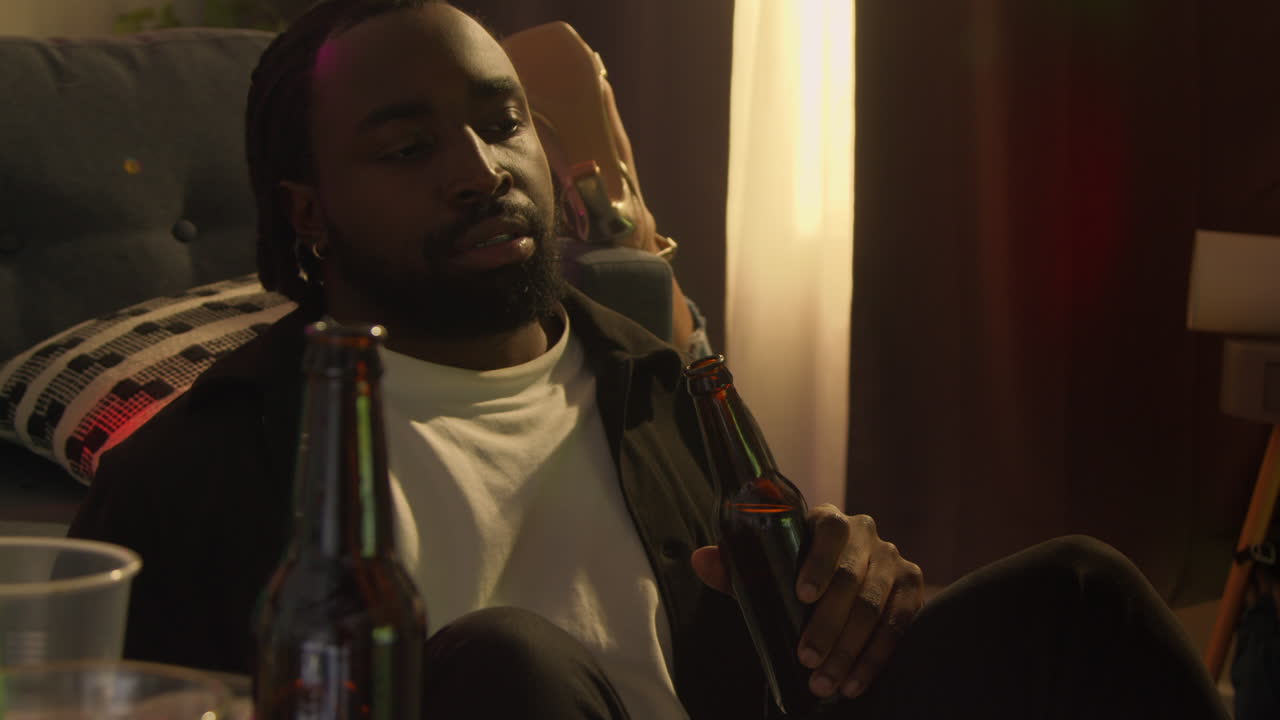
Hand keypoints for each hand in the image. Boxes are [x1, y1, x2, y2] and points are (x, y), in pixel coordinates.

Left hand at [691, 505, 923, 700]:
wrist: (850, 583)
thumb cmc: (799, 575)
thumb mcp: (770, 569)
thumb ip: (737, 568)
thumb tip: (700, 559)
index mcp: (829, 521)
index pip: (829, 532)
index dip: (817, 563)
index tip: (801, 597)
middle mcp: (866, 534)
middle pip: (852, 578)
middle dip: (828, 623)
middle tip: (806, 658)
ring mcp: (893, 559)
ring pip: (874, 607)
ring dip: (849, 650)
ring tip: (824, 682)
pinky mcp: (912, 587)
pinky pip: (898, 625)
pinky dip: (875, 658)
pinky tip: (854, 682)